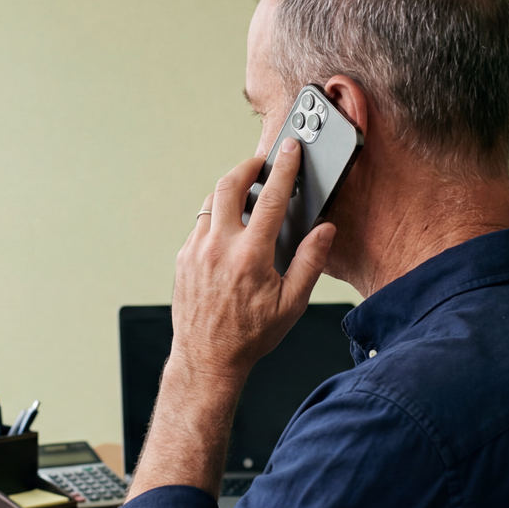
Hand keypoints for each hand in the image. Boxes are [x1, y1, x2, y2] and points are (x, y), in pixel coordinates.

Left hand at [172, 138, 335, 382]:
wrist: (207, 358)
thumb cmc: (251, 335)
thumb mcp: (291, 303)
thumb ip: (310, 262)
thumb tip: (325, 230)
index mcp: (250, 256)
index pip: (270, 198)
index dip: (284, 168)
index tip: (290, 149)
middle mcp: (219, 248)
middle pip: (230, 185)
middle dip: (248, 167)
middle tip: (262, 163)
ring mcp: (196, 251)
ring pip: (211, 203)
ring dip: (230, 191)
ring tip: (247, 194)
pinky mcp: (183, 259)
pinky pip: (200, 225)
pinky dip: (216, 218)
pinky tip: (230, 229)